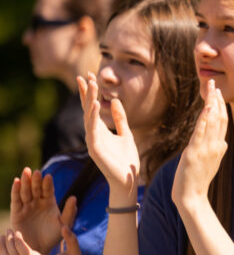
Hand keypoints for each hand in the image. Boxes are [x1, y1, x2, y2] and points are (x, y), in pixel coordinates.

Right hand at [9, 168, 76, 253]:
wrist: (39, 250)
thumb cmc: (54, 237)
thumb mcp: (64, 224)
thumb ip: (70, 212)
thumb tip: (74, 197)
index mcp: (49, 203)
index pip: (48, 190)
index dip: (48, 184)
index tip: (48, 176)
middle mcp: (37, 202)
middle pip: (36, 188)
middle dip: (35, 180)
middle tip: (36, 171)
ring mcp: (27, 206)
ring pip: (25, 192)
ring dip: (25, 182)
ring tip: (26, 172)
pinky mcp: (17, 213)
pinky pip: (16, 200)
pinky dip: (15, 191)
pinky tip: (16, 182)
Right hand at [77, 73, 139, 200]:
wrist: (128, 179)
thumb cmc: (126, 159)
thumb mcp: (126, 134)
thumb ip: (120, 119)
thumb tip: (115, 101)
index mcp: (99, 130)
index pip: (92, 107)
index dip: (89, 92)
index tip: (88, 75)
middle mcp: (93, 134)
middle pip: (87, 109)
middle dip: (86, 92)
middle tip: (85, 75)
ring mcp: (92, 141)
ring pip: (88, 116)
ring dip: (89, 99)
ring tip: (90, 83)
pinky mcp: (94, 149)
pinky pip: (92, 129)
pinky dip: (93, 116)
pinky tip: (97, 103)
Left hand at [171, 80, 227, 211]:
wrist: (192, 197)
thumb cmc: (196, 180)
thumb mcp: (208, 162)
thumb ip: (212, 149)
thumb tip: (218, 140)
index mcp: (219, 147)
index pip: (222, 122)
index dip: (221, 106)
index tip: (217, 92)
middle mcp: (216, 146)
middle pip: (219, 118)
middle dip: (217, 100)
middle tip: (214, 84)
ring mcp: (206, 149)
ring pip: (212, 122)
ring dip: (211, 104)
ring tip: (210, 89)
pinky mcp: (194, 152)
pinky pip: (201, 132)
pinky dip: (204, 119)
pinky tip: (206, 108)